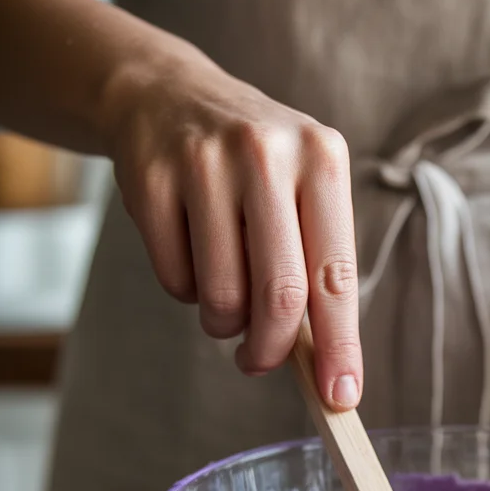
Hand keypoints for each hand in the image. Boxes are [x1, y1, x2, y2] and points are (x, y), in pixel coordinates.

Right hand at [103, 48, 360, 406]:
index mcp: (323, 160)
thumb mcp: (302, 195)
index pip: (336, 276)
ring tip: (225, 292)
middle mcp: (268, 152)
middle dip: (271, 348)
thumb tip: (327, 369)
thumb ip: (317, 270)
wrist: (166, 94)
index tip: (340, 396)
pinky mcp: (149, 177)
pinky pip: (175, 279)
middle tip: (258, 362)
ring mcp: (204, 161)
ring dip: (223, 321)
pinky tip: (190, 254)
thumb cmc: (255, 170)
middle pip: (279, 295)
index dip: (339, 346)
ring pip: (221, 296)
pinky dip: (186, 290)